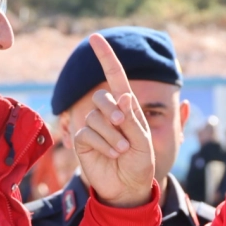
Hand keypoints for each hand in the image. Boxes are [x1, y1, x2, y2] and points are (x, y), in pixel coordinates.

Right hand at [73, 33, 157, 208]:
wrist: (128, 187)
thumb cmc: (140, 163)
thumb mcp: (143, 140)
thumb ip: (133, 119)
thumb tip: (124, 96)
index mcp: (126, 107)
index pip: (115, 76)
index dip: (106, 57)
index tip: (95, 38)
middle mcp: (108, 113)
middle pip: (102, 96)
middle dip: (112, 111)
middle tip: (123, 127)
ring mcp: (93, 126)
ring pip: (94, 117)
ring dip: (111, 134)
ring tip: (122, 150)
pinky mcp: (81, 140)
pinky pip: (87, 133)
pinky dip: (103, 144)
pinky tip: (112, 154)